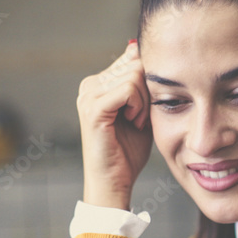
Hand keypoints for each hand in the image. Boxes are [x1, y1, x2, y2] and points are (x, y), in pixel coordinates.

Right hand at [76, 40, 152, 209]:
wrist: (115, 181)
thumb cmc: (128, 151)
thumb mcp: (141, 111)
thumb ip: (144, 86)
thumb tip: (148, 56)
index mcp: (98, 83)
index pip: (132, 59)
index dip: (148, 81)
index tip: (147, 108)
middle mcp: (89, 85)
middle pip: (135, 65)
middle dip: (148, 92)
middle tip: (142, 118)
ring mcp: (89, 95)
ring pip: (134, 76)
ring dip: (145, 102)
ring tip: (137, 122)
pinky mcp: (94, 108)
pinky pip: (128, 89)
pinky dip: (139, 106)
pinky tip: (135, 122)